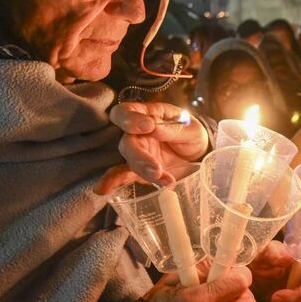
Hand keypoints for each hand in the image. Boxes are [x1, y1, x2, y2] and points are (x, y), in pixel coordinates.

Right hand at [94, 102, 208, 194]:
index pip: (126, 112)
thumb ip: (173, 128)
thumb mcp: (190, 128)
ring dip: (145, 172)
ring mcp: (137, 153)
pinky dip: (112, 182)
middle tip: (156, 168)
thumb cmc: (192, 135)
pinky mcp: (139, 170)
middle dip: (139, 155)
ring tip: (165, 180)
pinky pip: (123, 176)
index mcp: (147, 115)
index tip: (148, 126)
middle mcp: (137, 134)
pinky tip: (102, 189)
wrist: (198, 155)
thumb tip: (154, 127)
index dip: (131, 119)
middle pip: (127, 142)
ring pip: (130, 161)